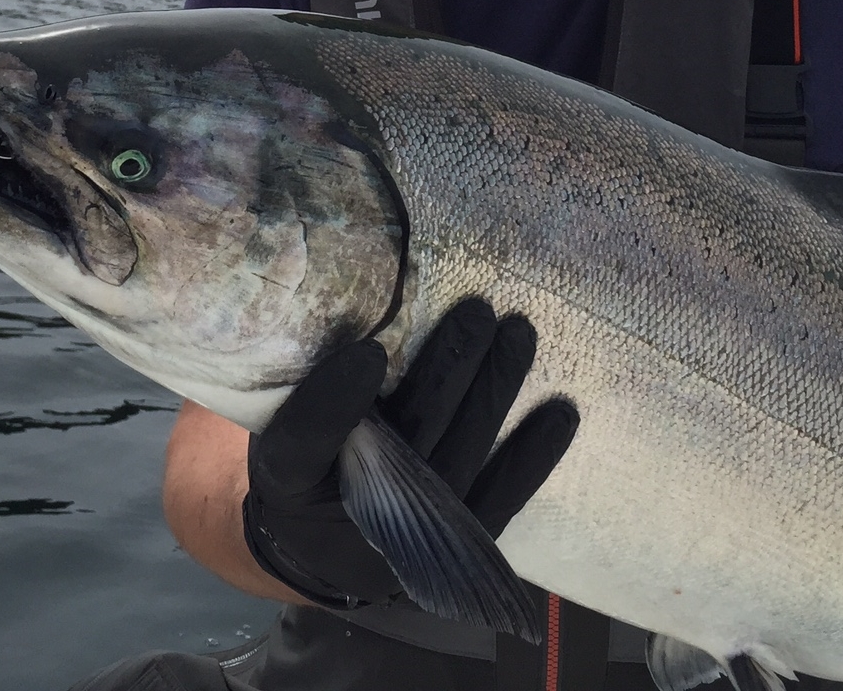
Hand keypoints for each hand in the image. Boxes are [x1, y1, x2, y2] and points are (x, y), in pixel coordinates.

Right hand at [241, 298, 577, 608]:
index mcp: (288, 479)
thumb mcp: (281, 418)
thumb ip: (310, 378)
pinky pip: (502, 497)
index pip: (304, 443)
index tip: (367, 352)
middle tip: (477, 310)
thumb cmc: (306, 454)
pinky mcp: (460, 543)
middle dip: (447, 370)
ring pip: (461, 453)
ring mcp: (413, 535)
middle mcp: (352, 513)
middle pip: (406, 436)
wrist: (323, 545)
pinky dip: (533, 455)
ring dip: (495, 390)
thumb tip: (354, 298)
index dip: (332, 404)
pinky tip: (562, 413)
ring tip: (518, 333)